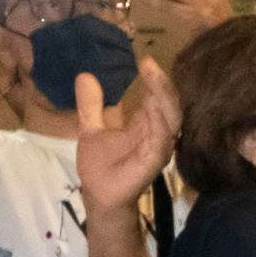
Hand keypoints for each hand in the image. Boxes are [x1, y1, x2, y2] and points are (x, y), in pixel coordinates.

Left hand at [75, 58, 177, 212]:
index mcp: (145, 124)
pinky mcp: (154, 159)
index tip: (144, 59)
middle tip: (148, 62)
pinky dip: (160, 119)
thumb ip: (91, 105)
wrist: (99, 197)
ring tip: (152, 73)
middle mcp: (157, 132)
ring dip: (163, 94)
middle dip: (161, 82)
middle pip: (168, 102)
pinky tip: (152, 102)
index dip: (153, 79)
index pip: (156, 97)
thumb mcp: (91, 128)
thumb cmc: (100, 167)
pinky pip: (162, 136)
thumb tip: (84, 74)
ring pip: (171, 116)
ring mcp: (158, 145)